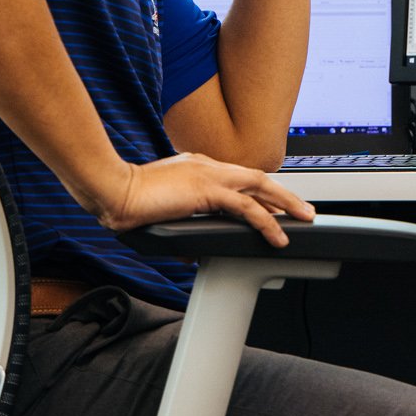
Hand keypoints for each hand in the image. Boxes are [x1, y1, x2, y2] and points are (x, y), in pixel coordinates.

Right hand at [93, 151, 316, 247]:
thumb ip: (179, 223)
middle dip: (283, 195)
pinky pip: (246, 207)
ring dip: (285, 204)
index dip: (260, 193)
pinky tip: (277, 235)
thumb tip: (188, 250)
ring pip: (260, 187)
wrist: (112, 189)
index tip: (275, 207)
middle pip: (256, 178)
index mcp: (195, 167)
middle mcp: (205, 166)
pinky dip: (266, 221)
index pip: (237, 178)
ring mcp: (208, 175)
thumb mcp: (161, 211)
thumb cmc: (127, 199)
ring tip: (302, 219)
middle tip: (303, 210)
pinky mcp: (207, 190)